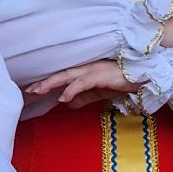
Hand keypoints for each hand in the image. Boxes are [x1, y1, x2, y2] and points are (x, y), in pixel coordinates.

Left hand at [25, 60, 139, 108]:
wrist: (142, 77)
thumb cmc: (122, 81)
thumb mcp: (99, 92)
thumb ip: (83, 97)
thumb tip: (67, 104)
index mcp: (86, 70)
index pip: (63, 75)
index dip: (48, 81)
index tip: (33, 89)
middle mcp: (87, 67)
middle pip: (61, 74)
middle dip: (44, 82)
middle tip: (29, 90)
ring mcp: (94, 70)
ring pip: (68, 76)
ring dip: (52, 83)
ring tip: (39, 91)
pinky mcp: (101, 75)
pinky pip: (82, 82)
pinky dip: (71, 90)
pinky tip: (63, 97)